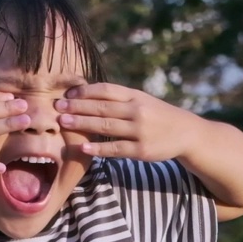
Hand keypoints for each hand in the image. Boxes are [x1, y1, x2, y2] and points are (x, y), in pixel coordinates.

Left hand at [55, 83, 197, 161]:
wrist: (186, 133)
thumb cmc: (157, 115)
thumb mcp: (142, 100)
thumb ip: (119, 98)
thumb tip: (86, 94)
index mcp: (135, 96)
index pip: (105, 90)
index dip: (84, 91)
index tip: (67, 94)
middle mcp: (137, 111)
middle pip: (101, 107)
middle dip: (77, 107)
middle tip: (56, 106)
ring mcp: (140, 131)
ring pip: (106, 126)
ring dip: (82, 124)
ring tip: (63, 123)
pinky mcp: (141, 151)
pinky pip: (116, 149)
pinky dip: (99, 148)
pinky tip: (83, 148)